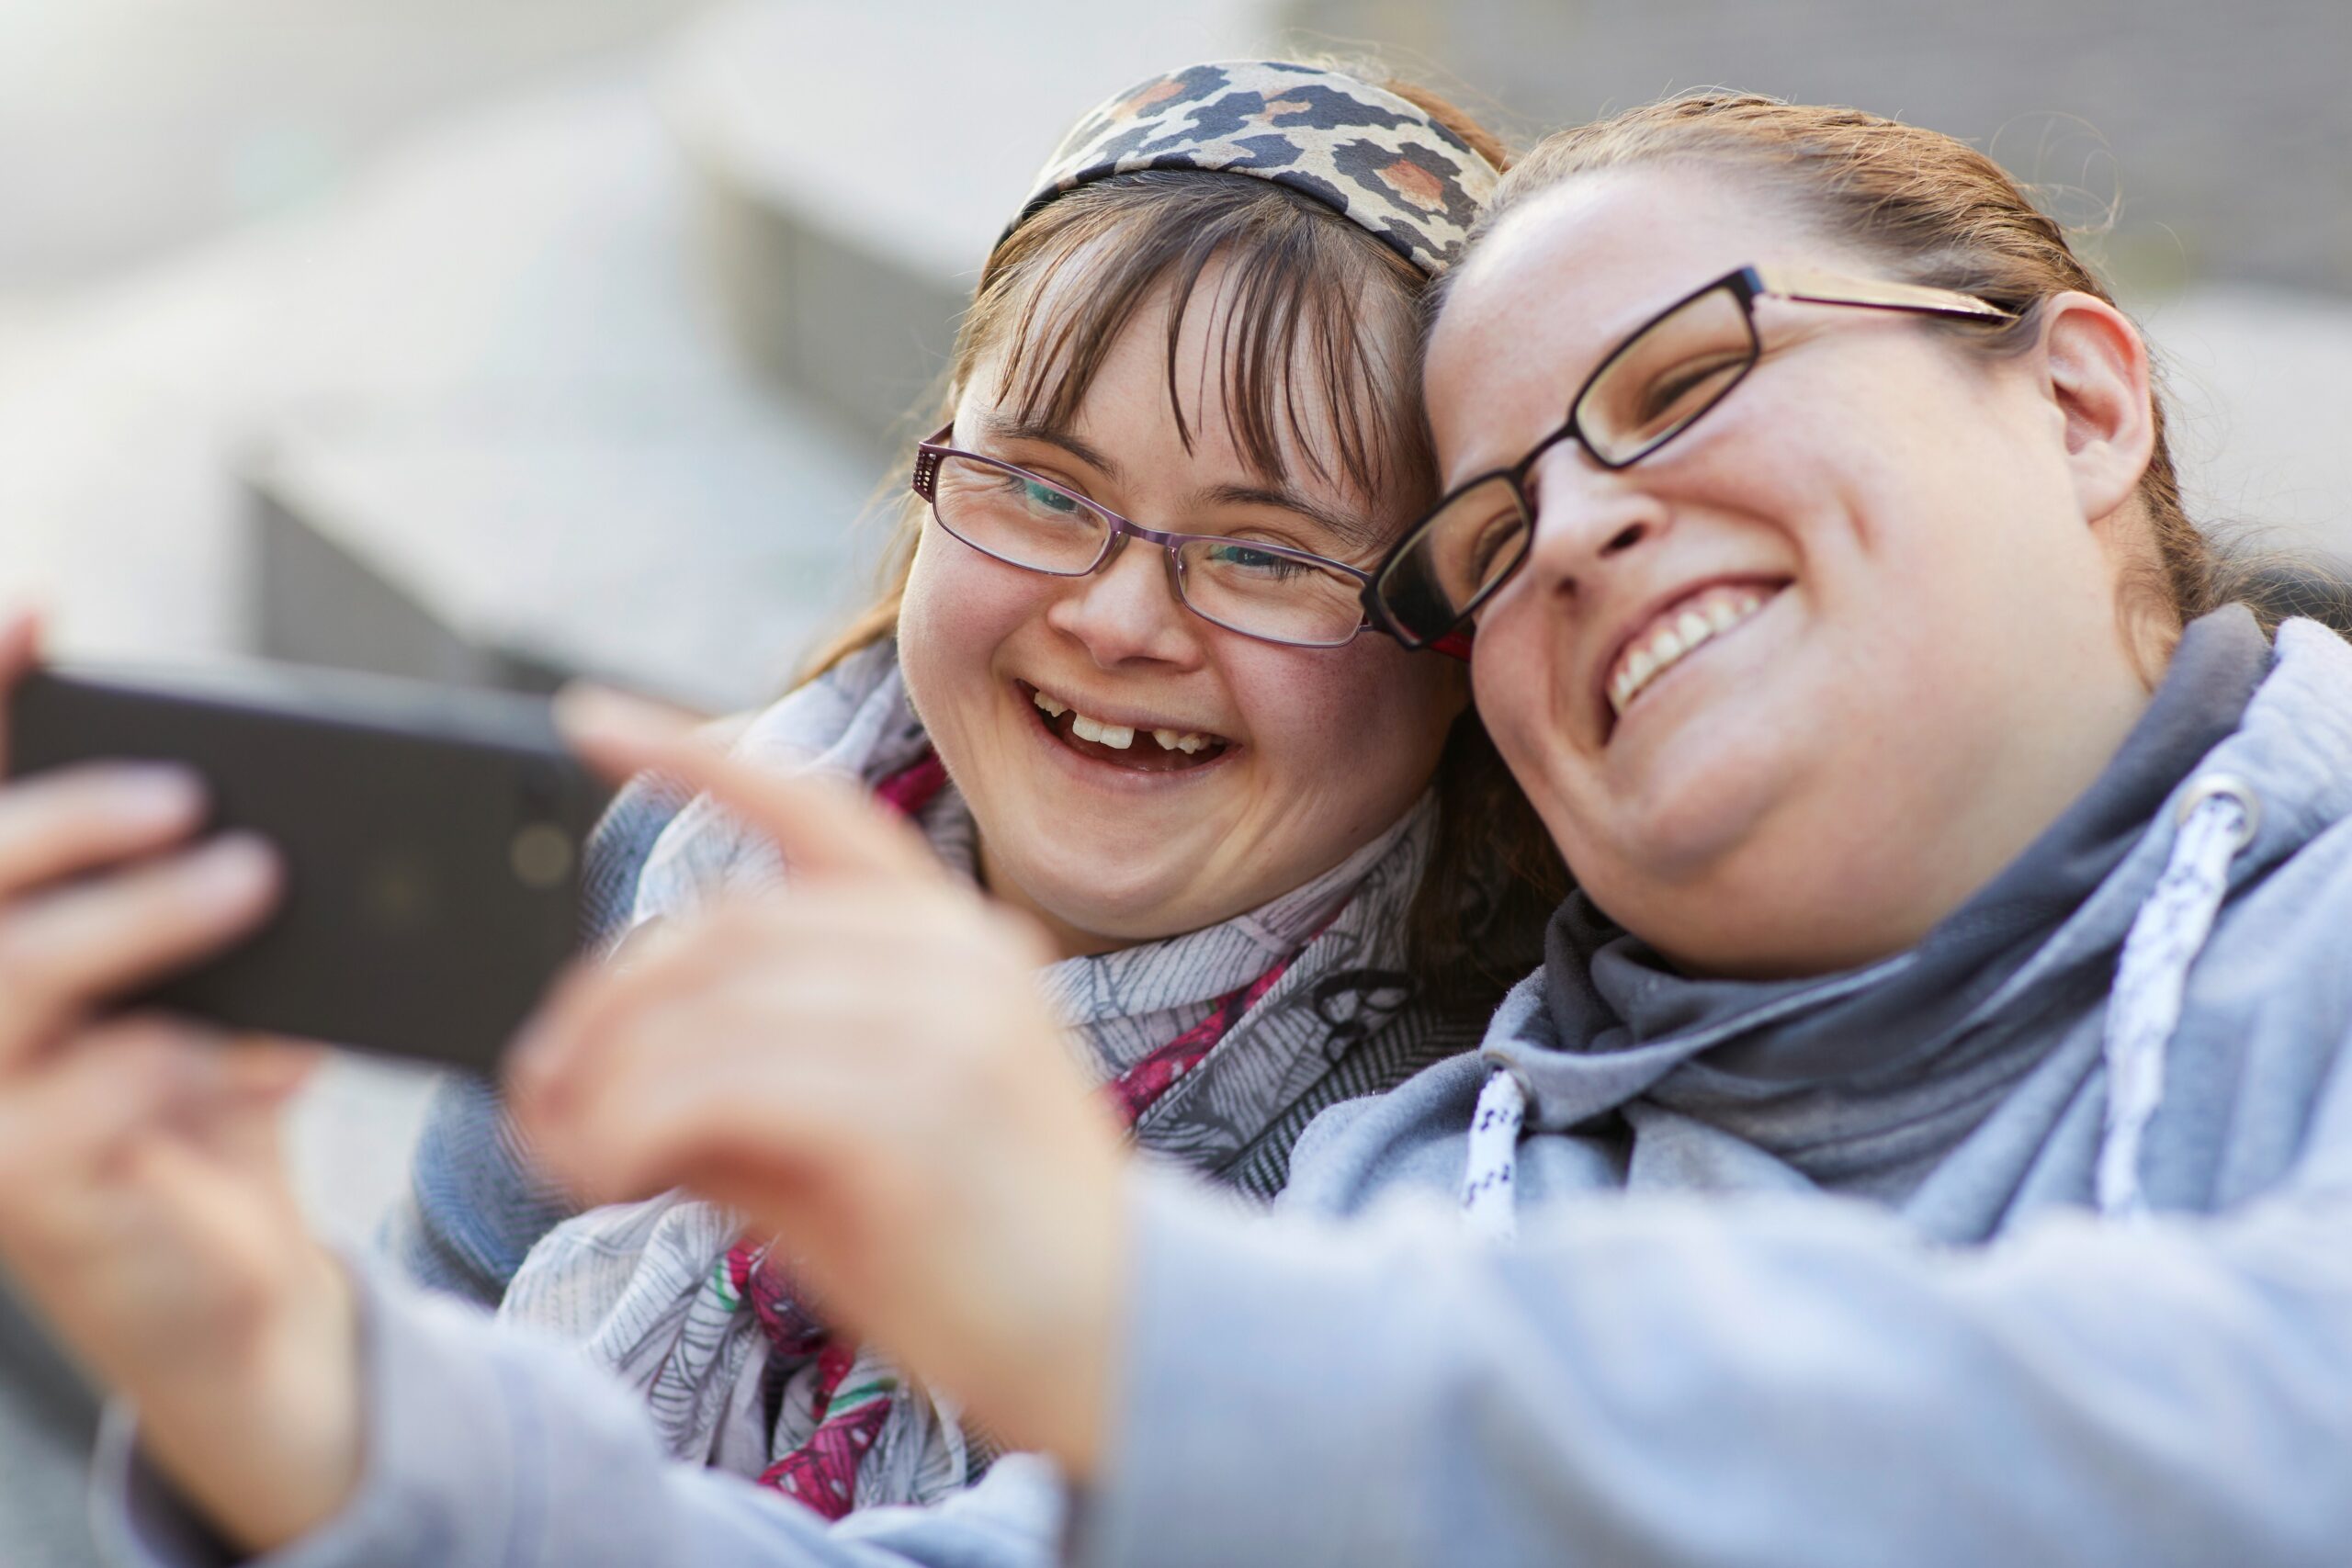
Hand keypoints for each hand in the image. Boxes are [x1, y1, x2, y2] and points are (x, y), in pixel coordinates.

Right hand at [0, 611, 359, 1551]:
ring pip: (14, 976)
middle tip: (189, 793)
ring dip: (140, 919)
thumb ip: (216, 897)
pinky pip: (81, 1101)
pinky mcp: (25, 1189)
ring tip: (256, 879)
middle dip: (68, 817)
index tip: (38, 608)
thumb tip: (280, 820)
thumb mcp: (221, 985)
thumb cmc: (216, 1106)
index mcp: (4, 935)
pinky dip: (186, 1062)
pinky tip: (274, 1059)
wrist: (236, 1288)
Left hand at [513, 686, 1130, 1475]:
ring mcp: (948, 1026)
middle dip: (602, 1008)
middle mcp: (956, 955)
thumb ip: (739, 1075)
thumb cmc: (970, 1248)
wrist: (1117, 1346)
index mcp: (951, 935)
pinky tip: (610, 1177)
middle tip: (537, 1090)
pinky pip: (722, 1090)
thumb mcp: (844, 1139)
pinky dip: (631, 1129)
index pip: (813, 809)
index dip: (694, 757)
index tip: (585, 720)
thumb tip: (573, 1069)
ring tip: (564, 1153)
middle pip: (719, 932)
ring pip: (708, 1011)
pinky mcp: (921, 1112)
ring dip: (602, 1083)